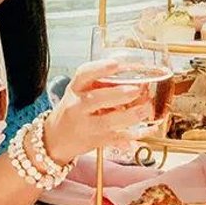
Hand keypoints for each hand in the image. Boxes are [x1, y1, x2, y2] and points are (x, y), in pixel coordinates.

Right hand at [41, 60, 155, 162]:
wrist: (56, 139)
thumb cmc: (73, 111)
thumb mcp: (79, 92)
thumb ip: (101, 84)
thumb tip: (134, 74)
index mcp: (75, 89)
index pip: (83, 75)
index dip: (100, 68)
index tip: (116, 64)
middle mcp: (78, 107)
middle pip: (97, 99)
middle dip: (120, 94)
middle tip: (138, 89)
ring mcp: (87, 126)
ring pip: (110, 122)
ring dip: (132, 115)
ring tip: (147, 108)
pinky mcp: (97, 141)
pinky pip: (119, 138)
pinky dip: (137, 134)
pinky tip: (149, 128)